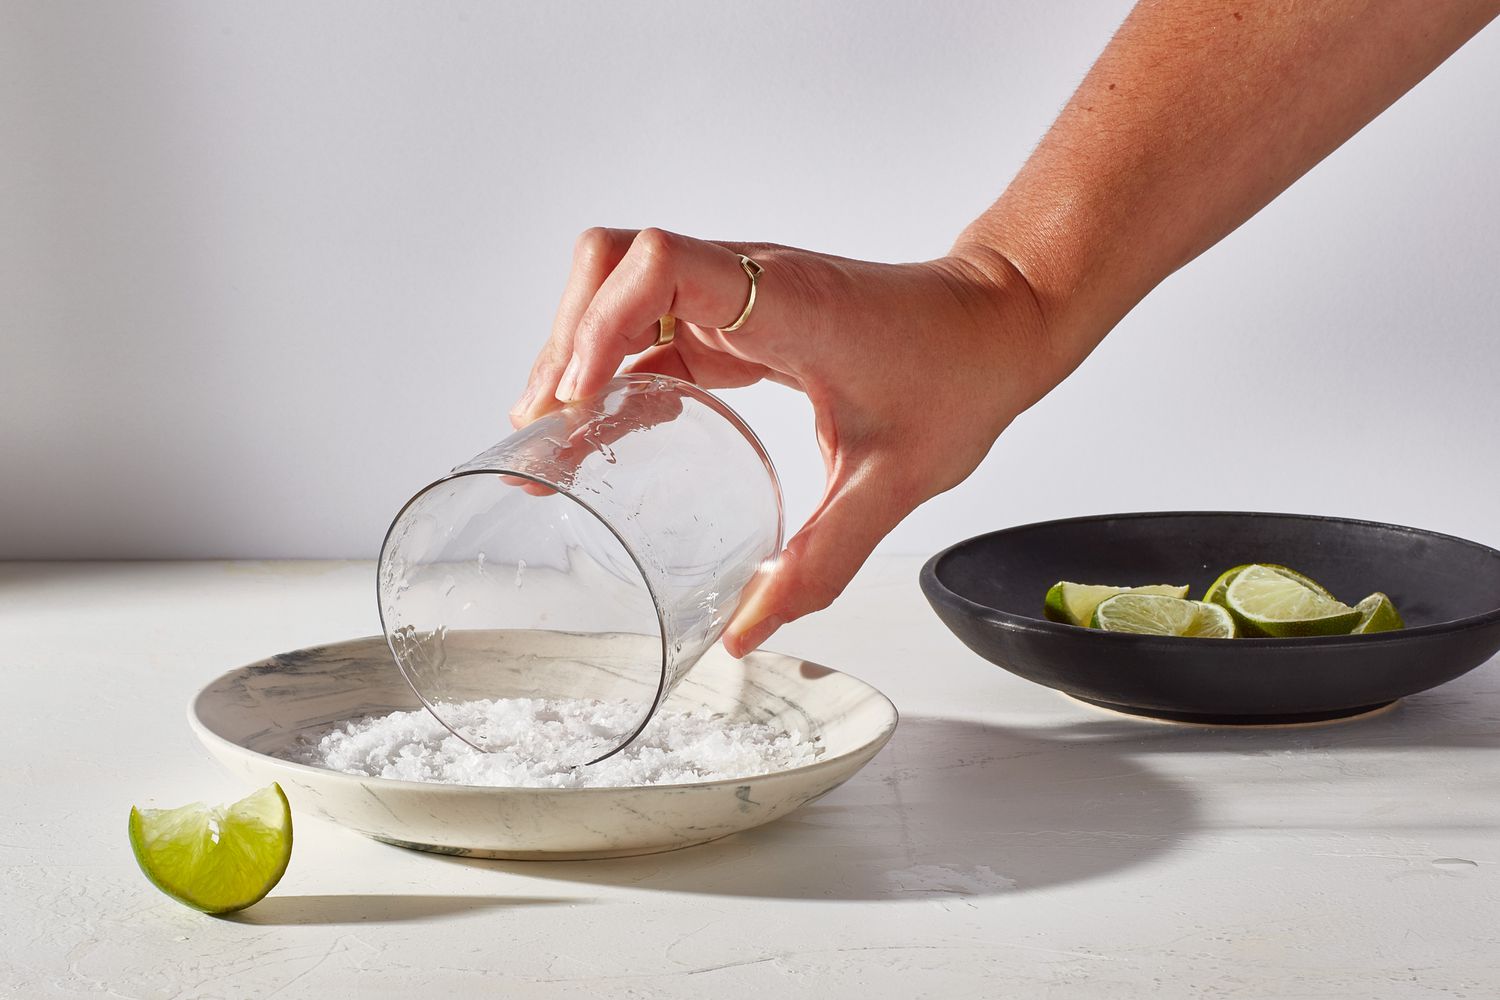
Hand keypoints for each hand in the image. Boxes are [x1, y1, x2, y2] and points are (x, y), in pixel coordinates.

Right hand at [511, 227, 1054, 655]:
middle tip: (544, 436)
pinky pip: (654, 325)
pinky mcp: (740, 313)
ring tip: (558, 440)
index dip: (598, 323)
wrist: (999, 325)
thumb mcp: (893, 483)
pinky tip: (616, 426)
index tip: (576, 402)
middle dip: (564, 342)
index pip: (660, 265)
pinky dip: (618, 369)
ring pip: (620, 290)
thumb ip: (820, 561)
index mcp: (786, 303)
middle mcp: (750, 282)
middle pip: (612, 266)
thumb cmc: (960, 377)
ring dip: (578, 353)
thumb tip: (745, 629)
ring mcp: (740, 293)